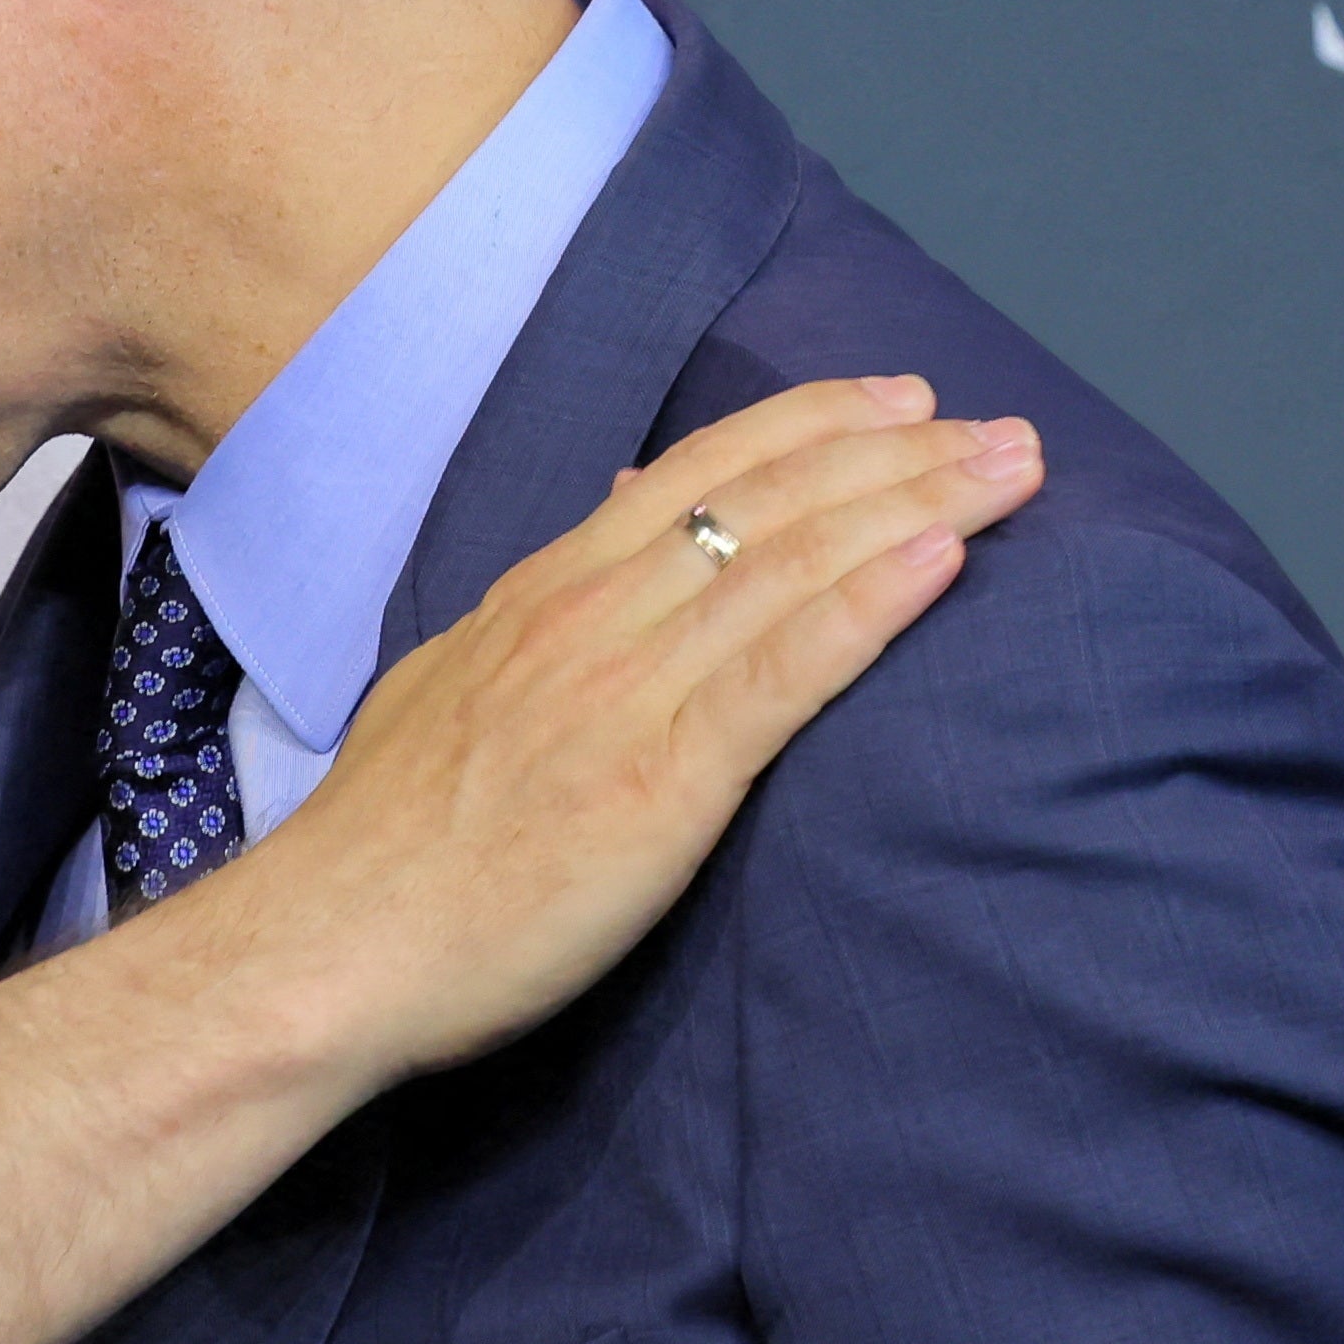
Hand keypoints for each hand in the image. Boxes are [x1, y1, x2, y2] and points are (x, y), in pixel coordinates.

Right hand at [161, 376, 1042, 1084]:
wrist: (330, 943)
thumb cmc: (386, 846)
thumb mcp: (447, 690)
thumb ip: (530, 622)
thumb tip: (590, 554)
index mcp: (542, 597)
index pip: (695, 476)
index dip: (809, 427)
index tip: (898, 401)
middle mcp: (590, 620)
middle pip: (765, 502)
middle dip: (896, 450)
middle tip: (1003, 424)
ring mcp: (625, 693)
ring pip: (790, 565)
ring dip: (916, 505)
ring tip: (1012, 469)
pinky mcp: (660, 783)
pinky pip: (781, 675)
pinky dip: (867, 609)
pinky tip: (944, 564)